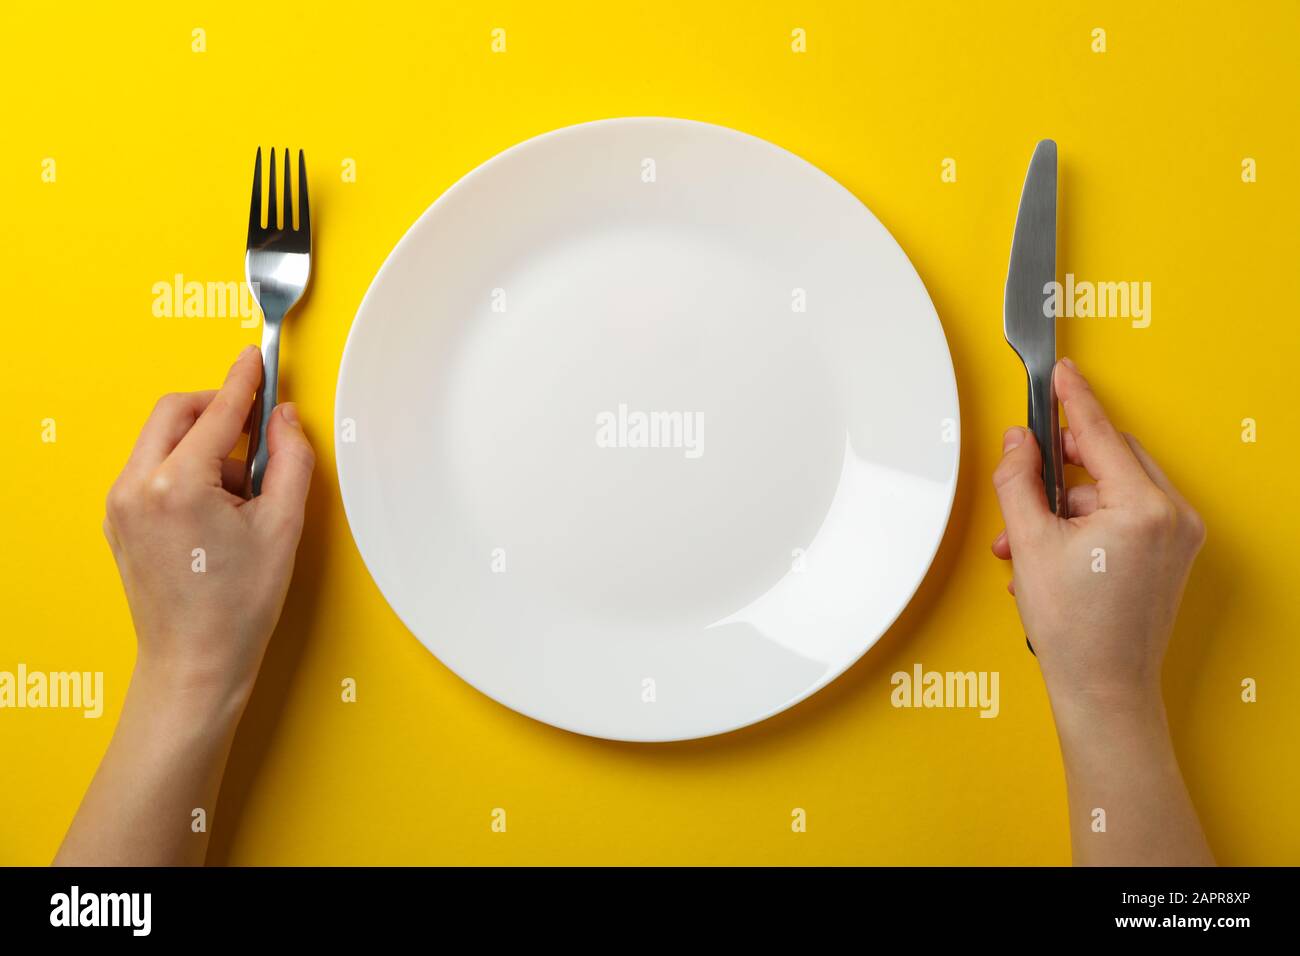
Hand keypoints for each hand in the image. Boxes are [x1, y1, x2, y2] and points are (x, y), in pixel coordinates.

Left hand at [103, 345, 314, 708]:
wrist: (196, 663)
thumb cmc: (238, 606)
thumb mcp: (283, 526)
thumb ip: (291, 459)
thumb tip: (285, 421)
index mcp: (177, 485)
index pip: (216, 412)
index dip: (243, 382)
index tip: (255, 360)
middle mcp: (136, 488)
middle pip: (175, 413)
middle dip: (217, 409)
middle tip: (256, 427)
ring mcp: (120, 505)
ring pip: (161, 441)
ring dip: (203, 444)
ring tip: (243, 491)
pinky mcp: (118, 521)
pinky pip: (151, 470)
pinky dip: (185, 469)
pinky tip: (218, 506)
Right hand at [991, 356, 1212, 864]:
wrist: (1103, 691)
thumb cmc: (1075, 630)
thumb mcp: (1030, 543)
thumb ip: (1018, 481)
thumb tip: (1018, 443)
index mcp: (1144, 508)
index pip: (1101, 435)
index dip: (1073, 399)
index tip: (1060, 372)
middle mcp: (1173, 517)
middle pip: (1108, 460)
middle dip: (1057, 473)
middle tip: (1021, 484)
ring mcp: (1178, 538)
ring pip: (1109, 491)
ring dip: (1063, 508)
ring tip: (1025, 544)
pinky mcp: (1171, 556)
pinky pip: (1123, 517)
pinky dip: (1083, 526)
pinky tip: (1050, 556)